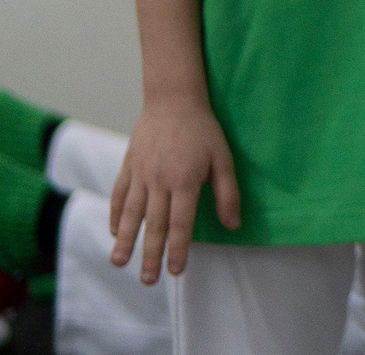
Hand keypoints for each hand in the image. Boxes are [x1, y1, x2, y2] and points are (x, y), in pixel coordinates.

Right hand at [109, 95, 237, 283]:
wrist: (173, 100)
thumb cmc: (203, 130)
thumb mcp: (223, 158)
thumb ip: (227, 193)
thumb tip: (233, 225)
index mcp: (185, 180)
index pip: (181, 223)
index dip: (179, 249)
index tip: (177, 271)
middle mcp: (159, 181)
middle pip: (154, 225)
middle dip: (150, 255)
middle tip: (148, 281)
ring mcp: (140, 174)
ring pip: (131, 214)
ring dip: (125, 241)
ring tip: (119, 264)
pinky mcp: (127, 166)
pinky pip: (118, 196)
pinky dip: (115, 216)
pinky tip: (115, 233)